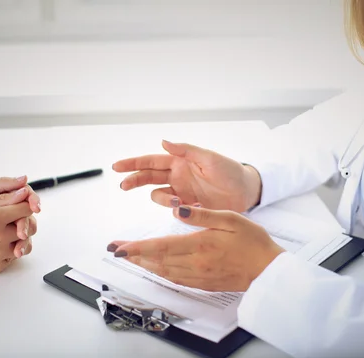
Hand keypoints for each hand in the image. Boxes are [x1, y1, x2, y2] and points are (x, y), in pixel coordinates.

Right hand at [0, 188, 36, 275]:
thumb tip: (24, 192)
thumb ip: (3, 199)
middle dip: (22, 222)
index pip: (25, 209)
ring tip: (3, 233)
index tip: (22, 206)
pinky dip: (9, 250)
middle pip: (28, 227)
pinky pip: (14, 257)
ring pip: (23, 244)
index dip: (25, 206)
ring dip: (18, 238)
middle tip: (11, 221)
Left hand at [106, 206, 284, 291]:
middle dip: (133, 256)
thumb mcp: (231, 219)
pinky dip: (160, 274)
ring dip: (144, 266)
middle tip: (116, 251)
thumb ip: (201, 214)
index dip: (136, 248)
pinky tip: (155, 270)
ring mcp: (199, 277)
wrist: (269, 270)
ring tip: (130, 258)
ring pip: (163, 272)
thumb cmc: (253, 242)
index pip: (160, 246)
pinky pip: (175, 280)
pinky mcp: (204, 284)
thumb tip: (176, 208)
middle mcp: (196, 264)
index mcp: (200, 245)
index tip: (119, 247)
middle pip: (156, 261)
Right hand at [113, 140, 261, 211]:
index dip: (134, 163)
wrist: (246, 191)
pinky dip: (173, 209)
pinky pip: (172, 208)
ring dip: (162, 199)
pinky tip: (184, 209)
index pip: (151, 161)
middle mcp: (178, 176)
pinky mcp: (188, 206)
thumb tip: (164, 142)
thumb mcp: (209, 158)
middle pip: (148, 177)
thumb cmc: (230, 171)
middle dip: (134, 180)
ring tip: (177, 203)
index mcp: (180, 161)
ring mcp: (182, 191)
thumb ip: (186, 150)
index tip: (118, 167)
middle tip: (123, 185)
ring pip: (159, 195)